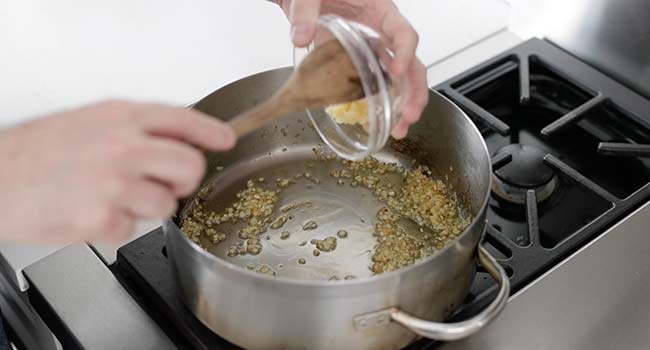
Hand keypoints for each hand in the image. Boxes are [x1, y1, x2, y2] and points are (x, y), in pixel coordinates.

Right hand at [0, 100, 235, 242]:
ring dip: (146, 207)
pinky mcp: (103, 219)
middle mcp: (123, 146)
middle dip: (184, 181)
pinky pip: (133, 229)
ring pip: (167, 205)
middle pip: (190, 167)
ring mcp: (115, 184)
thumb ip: (135, 128)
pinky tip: (90, 211)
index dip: (211, 131)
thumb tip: (176, 140)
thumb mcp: (89, 121)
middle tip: (166, 183)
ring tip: (111, 197)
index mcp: (120, 117)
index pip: (183, 119)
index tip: (225, 140)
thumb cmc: (34, 152)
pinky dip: (115, 226)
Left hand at [275, 0, 427, 138]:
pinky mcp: (361, 66)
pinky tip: (371, 122)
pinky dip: (377, 105)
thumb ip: (305, 11)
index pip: (403, 32)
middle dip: (414, 91)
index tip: (397, 71)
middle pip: (411, 63)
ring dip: (402, 105)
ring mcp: (374, 52)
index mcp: (380, 12)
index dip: (405, 53)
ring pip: (399, 80)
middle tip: (410, 115)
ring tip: (399, 128)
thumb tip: (301, 36)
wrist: (305, 0)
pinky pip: (375, 86)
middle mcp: (383, 34)